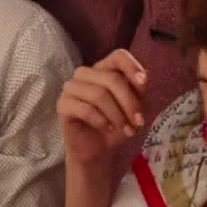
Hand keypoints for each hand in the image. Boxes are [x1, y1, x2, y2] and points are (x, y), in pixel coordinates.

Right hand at [57, 49, 147, 167]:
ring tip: (126, 130)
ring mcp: (71, 88)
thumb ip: (138, 91)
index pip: (118, 56)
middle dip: (129, 102)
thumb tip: (142, 78)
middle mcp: (85, 74)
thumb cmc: (116, 125)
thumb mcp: (134, 108)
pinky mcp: (62, 105)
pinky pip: (85, 109)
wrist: (98, 151)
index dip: (132, 66)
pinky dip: (101, 121)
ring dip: (117, 115)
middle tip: (139, 122)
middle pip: (111, 78)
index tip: (144, 84)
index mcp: (103, 69)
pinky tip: (107, 129)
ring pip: (98, 94)